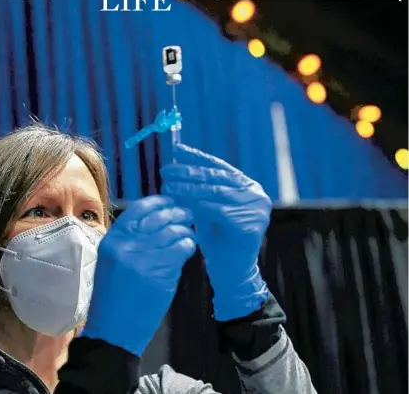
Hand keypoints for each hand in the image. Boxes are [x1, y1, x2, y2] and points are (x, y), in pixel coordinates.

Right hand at [82, 195, 196, 355]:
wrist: (112, 329)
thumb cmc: (112, 295)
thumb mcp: (111, 261)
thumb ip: (129, 240)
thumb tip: (155, 221)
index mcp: (112, 240)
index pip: (138, 209)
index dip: (158, 202)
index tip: (169, 202)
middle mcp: (127, 245)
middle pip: (159, 217)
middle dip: (177, 213)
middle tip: (186, 215)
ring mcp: (144, 258)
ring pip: (173, 232)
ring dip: (185, 230)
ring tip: (188, 234)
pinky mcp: (160, 273)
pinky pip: (181, 249)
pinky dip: (188, 245)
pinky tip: (189, 248)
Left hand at [161, 144, 271, 320]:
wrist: (231, 272)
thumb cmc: (217, 240)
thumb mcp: (207, 209)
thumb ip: (199, 189)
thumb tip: (178, 165)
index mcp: (247, 186)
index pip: (219, 167)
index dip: (197, 158)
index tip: (176, 150)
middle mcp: (256, 194)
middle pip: (216, 178)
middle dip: (188, 172)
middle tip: (166, 170)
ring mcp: (257, 209)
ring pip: (216, 192)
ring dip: (188, 187)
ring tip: (167, 185)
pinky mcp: (251, 224)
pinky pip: (218, 210)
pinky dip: (197, 205)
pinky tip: (180, 202)